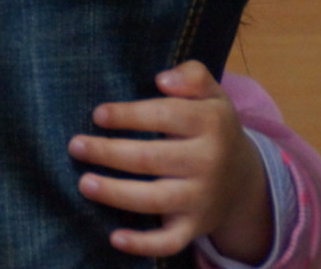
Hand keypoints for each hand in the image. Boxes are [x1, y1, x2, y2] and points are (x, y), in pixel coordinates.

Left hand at [67, 61, 272, 261]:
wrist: (245, 179)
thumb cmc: (212, 127)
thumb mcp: (212, 95)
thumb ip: (192, 76)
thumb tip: (163, 79)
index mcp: (211, 124)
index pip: (164, 116)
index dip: (128, 115)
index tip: (97, 115)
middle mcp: (208, 162)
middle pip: (151, 158)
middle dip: (108, 153)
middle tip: (75, 146)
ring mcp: (202, 198)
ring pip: (155, 199)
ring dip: (115, 193)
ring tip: (83, 183)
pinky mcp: (195, 227)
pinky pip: (170, 241)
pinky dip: (144, 244)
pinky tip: (114, 237)